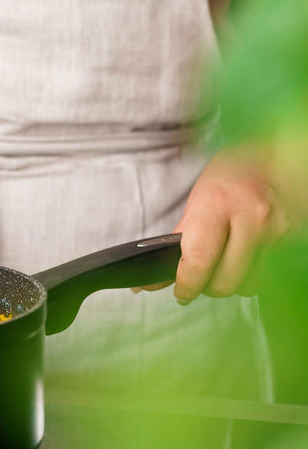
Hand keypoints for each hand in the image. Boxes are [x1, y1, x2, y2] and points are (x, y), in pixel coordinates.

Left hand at [171, 148, 290, 301]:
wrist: (276, 155)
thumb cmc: (233, 174)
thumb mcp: (199, 198)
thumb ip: (182, 238)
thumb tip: (157, 278)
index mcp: (217, 204)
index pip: (199, 260)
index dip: (187, 284)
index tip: (181, 293)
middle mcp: (250, 218)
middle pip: (226, 282)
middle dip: (208, 287)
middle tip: (199, 280)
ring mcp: (276, 229)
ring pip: (249, 284)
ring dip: (232, 281)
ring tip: (223, 263)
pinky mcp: (292, 237)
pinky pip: (268, 271)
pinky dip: (252, 270)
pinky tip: (244, 253)